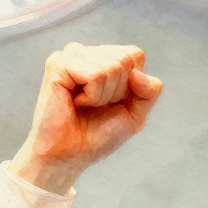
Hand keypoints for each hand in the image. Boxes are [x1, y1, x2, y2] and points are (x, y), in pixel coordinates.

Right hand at [9, 43, 162, 193]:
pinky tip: (76, 103)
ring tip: (85, 105)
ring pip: (112, 66)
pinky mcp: (58, 64)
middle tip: (96, 106)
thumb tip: (138, 74)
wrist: (72, 155)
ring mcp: (72, 55)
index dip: (132, 85)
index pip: (135, 55)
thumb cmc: (97, 136)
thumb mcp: (135, 114)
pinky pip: (95, 75)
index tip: (112, 103)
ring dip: (104, 96)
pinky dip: (92, 96)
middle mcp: (87, 52)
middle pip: (125, 59)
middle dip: (118, 91)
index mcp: (103, 58)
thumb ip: (149, 92)